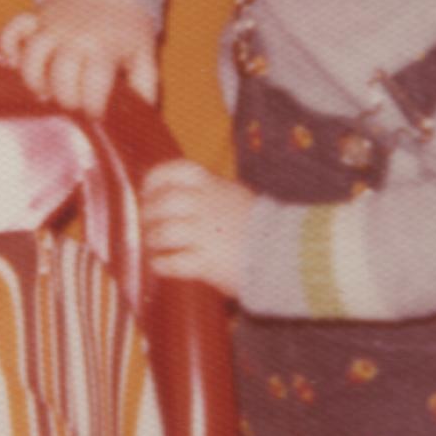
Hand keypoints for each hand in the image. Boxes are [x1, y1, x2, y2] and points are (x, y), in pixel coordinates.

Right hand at [0, 0, 158, 119]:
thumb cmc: (128, 25)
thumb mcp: (144, 54)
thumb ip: (144, 86)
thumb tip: (141, 114)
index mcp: (103, 48)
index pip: (93, 84)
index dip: (93, 106)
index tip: (95, 114)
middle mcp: (75, 36)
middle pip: (60, 74)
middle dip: (65, 98)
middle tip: (72, 105)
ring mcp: (51, 25)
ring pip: (32, 55)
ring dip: (34, 79)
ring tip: (44, 92)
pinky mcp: (36, 16)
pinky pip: (12, 31)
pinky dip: (9, 47)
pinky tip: (17, 62)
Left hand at [140, 158, 253, 295]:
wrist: (288, 252)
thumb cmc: (258, 225)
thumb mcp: (234, 195)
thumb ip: (207, 192)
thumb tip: (170, 195)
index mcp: (212, 184)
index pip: (173, 171)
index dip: (153, 182)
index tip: (147, 192)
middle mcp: (206, 204)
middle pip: (162, 204)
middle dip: (149, 215)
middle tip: (147, 226)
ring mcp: (205, 233)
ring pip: (162, 233)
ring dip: (153, 241)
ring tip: (154, 247)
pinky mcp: (207, 262)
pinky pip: (172, 262)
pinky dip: (161, 264)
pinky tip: (161, 264)